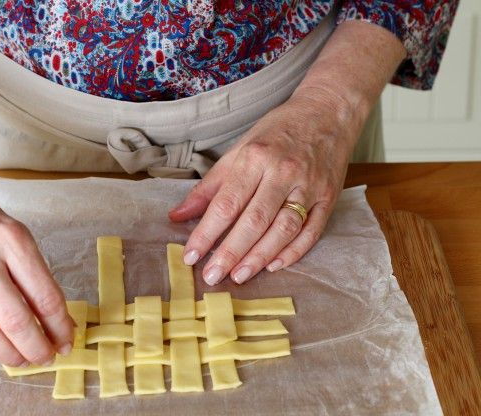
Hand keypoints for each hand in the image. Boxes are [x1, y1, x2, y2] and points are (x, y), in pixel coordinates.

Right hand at [0, 171, 74, 365]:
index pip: (45, 296)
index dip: (60, 326)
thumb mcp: (12, 231)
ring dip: (10, 355)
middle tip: (48, 357)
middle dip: (38, 348)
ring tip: (24, 360)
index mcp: (12, 240)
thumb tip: (52, 313)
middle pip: (16, 320)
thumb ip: (30, 270)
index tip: (68, 339)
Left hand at [169, 91, 354, 284]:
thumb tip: (178, 216)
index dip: (206, 233)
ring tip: (239, 276)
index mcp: (256, 158)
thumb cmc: (277, 132)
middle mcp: (283, 172)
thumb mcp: (239, 150)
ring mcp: (309, 186)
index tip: (190, 256)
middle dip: (230, 252)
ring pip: (283, 229)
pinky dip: (292, 252)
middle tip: (212, 277)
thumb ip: (210, 186)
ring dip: (259, 256)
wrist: (328, 113)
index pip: (226, 203)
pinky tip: (273, 266)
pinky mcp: (329, 197)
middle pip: (254, 220)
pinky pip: (311, 231)